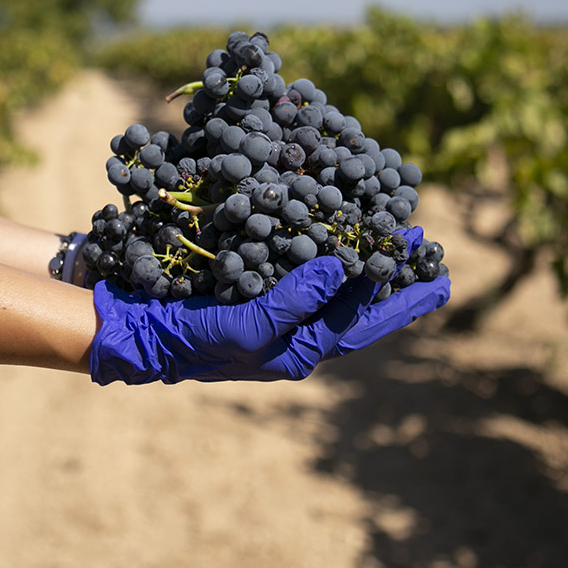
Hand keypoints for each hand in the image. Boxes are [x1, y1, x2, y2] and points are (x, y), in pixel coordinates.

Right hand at [87, 227, 449, 384]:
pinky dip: (322, 238)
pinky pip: (298, 257)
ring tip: (392, 226)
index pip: (363, 324)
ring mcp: (273, 302)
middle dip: (393, 274)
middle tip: (429, 246)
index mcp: (299, 351)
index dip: (401, 299)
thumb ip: (293, 305)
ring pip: (332, 278)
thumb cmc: (189, 338)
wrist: (130, 325)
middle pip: (357, 301)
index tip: (437, 272)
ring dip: (363, 253)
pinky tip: (335, 217)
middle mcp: (294, 329)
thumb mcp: (244, 330)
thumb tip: (343, 270)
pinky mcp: (252, 276)